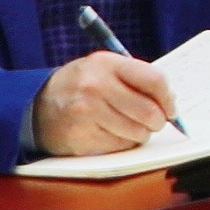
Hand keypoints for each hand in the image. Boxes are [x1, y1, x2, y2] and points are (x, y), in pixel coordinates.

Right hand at [33, 48, 176, 157]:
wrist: (38, 106)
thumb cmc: (82, 87)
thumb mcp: (104, 69)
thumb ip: (137, 79)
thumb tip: (170, 103)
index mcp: (106, 64)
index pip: (154, 80)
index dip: (169, 98)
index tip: (171, 108)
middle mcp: (95, 86)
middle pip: (149, 111)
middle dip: (158, 121)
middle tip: (154, 122)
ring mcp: (87, 113)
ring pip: (137, 132)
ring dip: (139, 134)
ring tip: (126, 125)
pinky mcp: (82, 137)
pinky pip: (120, 146)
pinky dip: (122, 143)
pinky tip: (109, 132)